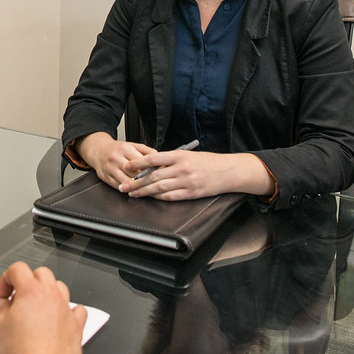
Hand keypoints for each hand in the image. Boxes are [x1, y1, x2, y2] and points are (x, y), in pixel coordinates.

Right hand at [0, 262, 85, 353]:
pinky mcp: (76, 326)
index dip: (7, 279)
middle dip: (28, 281)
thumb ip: (2, 310)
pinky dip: (70, 310)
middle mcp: (51, 296)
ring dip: (48, 292)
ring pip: (60, 287)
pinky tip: (61, 317)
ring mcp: (66, 310)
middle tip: (19, 297)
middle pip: (41, 273)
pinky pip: (78, 309)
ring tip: (38, 306)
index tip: (4, 292)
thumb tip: (5, 307)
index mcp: (31, 291)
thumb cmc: (24, 353)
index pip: (18, 269)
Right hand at [77, 132, 154, 189]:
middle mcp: (116, 159)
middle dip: (147, 180)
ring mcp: (110, 169)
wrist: (98, 150)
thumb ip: (148, 151)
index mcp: (125, 149)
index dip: (152, 170)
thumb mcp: (133, 145)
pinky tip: (136, 191)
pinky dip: (128, 190)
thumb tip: (160, 161)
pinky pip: (119, 187)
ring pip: (127, 182)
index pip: (142, 163)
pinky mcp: (106, 178)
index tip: (161, 175)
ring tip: (148, 191)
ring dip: (138, 188)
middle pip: (135, 174)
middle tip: (157, 186)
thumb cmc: (118, 149)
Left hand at [119, 151, 274, 199]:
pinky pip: (171, 196)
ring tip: (133, 193)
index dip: (138, 163)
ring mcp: (187, 181)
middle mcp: (181, 168)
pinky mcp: (192, 193)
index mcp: (179, 155)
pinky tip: (151, 198)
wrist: (230, 171)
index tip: (127, 166)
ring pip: (160, 187)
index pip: (153, 158)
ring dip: (144, 191)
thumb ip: (171, 159)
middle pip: (153, 176)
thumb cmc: (209, 162)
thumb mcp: (189, 155)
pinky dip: (159, 198)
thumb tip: (152, 164)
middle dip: (136, 182)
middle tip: (124, 186)